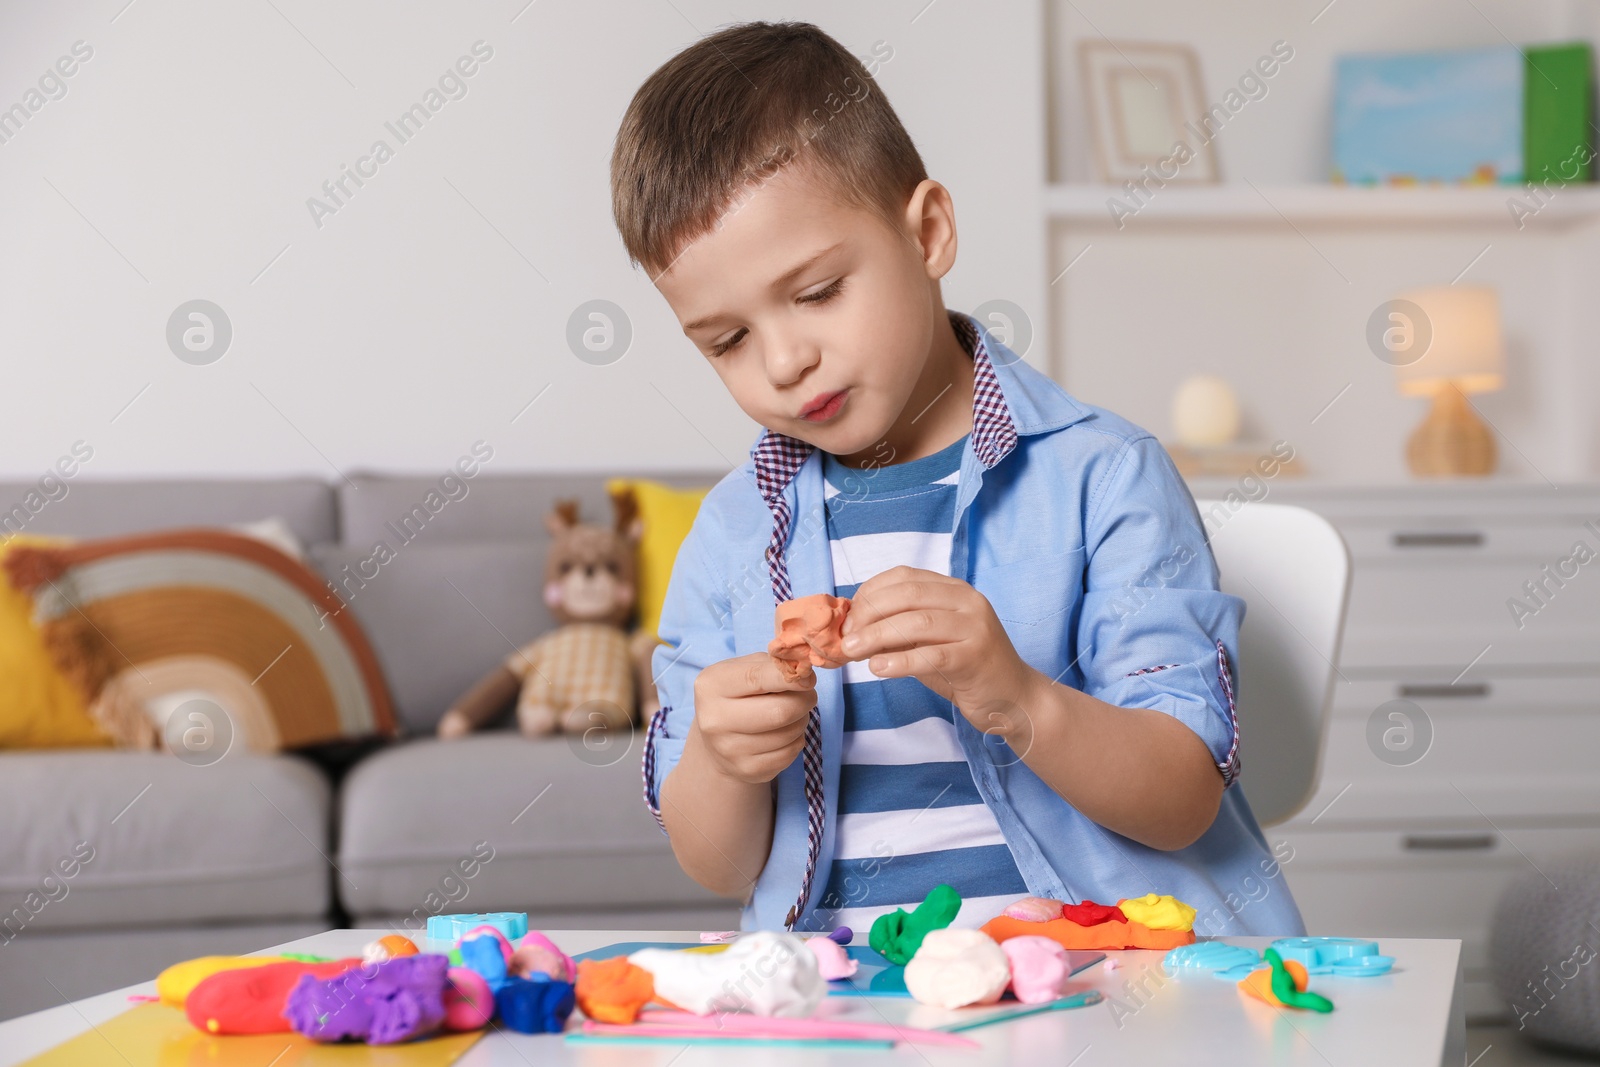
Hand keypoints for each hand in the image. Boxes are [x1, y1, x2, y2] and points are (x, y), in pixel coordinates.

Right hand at [690, 652, 817, 784]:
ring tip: (792, 714)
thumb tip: (805, 676)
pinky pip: (790, 754)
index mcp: (712, 686)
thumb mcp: (744, 670)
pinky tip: (784, 734)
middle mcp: (715, 720)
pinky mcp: (747, 770)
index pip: (759, 677)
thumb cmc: (737, 695)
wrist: (717, 739)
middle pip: (781, 711)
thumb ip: (772, 666)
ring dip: (801, 720)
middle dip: (804, 701)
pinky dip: (796, 740)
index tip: (808, 678)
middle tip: (807, 696)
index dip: (791, 677)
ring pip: (790, 734)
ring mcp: (729, 750)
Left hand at [839, 565, 1041, 736]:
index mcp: (954, 589)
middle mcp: (967, 601)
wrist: (1013, 698)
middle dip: (868, 613)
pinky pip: (931, 654)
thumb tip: (852, 628)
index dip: (869, 594)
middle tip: (846, 637)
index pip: (904, 577)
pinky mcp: (976, 657)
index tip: (848, 618)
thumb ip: (898, 630)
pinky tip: (878, 668)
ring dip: (877, 635)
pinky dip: (900, 660)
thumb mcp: (927, 642)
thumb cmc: (964, 669)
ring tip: (852, 652)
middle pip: (907, 595)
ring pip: (916, 622)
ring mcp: (975, 627)